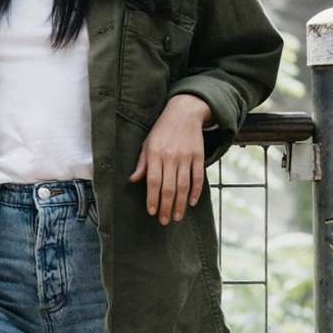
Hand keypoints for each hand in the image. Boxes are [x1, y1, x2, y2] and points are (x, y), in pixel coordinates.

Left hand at [128, 94, 210, 223]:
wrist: (184, 112)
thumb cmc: (161, 130)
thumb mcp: (147, 144)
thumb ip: (142, 163)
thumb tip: (133, 180)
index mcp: (155, 154)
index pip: (153, 182)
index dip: (152, 198)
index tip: (152, 212)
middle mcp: (171, 157)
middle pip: (169, 187)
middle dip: (166, 207)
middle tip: (164, 221)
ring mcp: (186, 156)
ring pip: (184, 185)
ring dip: (181, 204)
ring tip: (177, 217)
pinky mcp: (198, 155)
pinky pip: (198, 177)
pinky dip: (196, 191)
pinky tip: (191, 202)